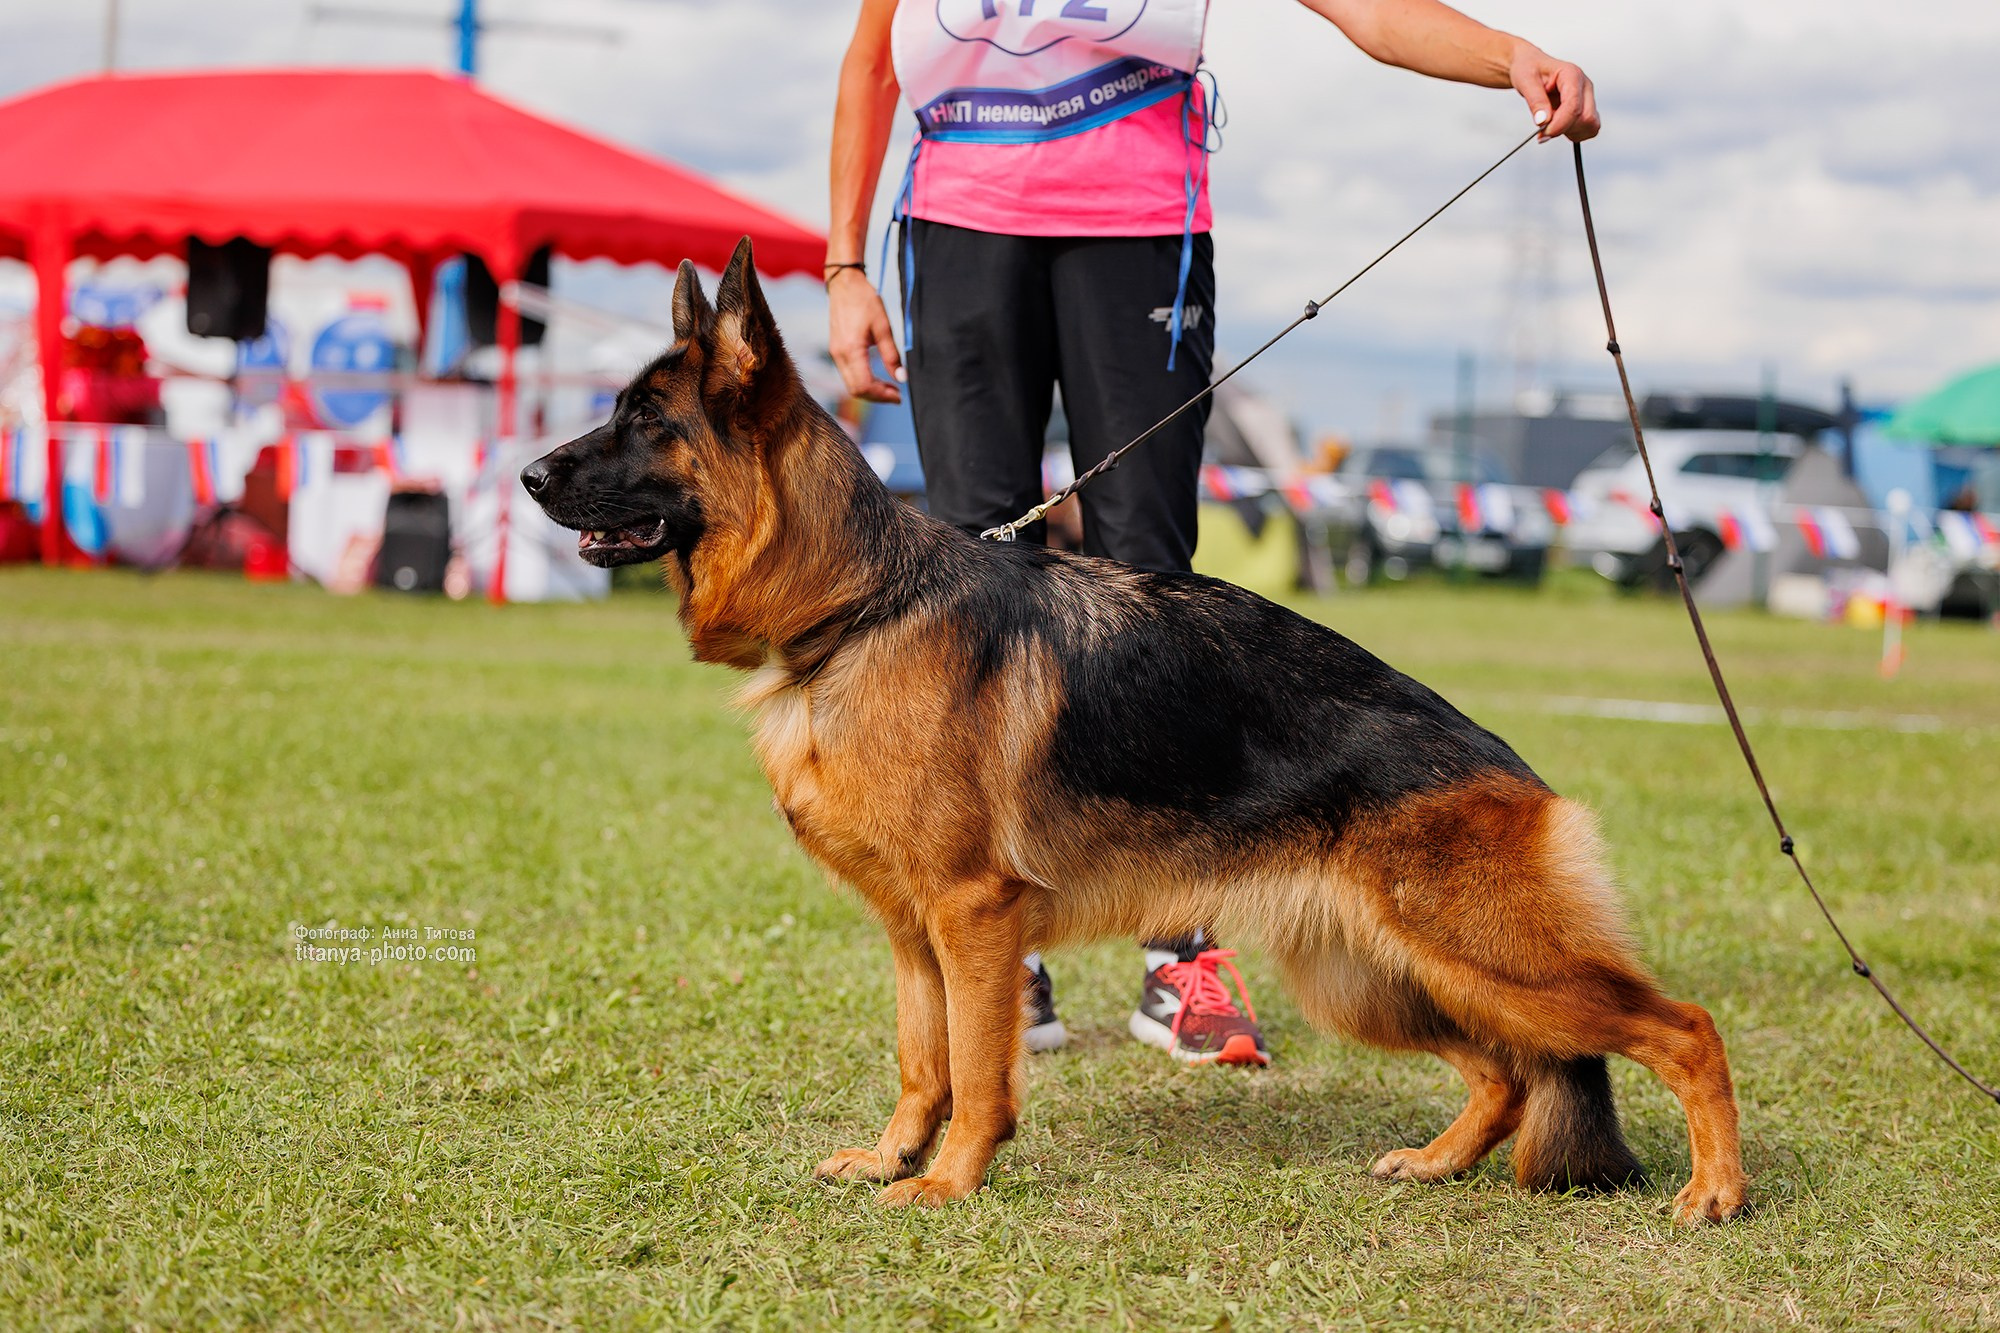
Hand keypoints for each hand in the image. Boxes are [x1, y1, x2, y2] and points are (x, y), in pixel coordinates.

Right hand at [828, 269, 904, 402]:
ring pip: (851, 385)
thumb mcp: (884, 327)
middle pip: (856, 390)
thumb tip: (902, 378)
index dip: (882, 395)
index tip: (899, 395)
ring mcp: (836, 354)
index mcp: (851, 350)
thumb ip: (892, 355)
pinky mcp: (836, 351)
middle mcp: (839, 355)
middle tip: (896, 394)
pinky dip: (863, 381)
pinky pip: (848, 375)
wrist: (844, 284)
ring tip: (890, 387)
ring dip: (870, 390)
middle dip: (877, 397)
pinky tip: (877, 377)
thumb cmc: (864, 300)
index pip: (864, 386)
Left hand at [1509, 44, 1598, 141]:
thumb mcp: (1525, 80)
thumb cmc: (1529, 68)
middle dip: (1564, 129)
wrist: (1530, 66)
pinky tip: (1559, 125)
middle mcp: (1584, 85)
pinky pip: (1589, 128)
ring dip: (1569, 132)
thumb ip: (1535, 101)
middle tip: (1543, 130)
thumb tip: (1543, 121)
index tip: (1543, 132)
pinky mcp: (1586, 107)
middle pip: (1586, 118)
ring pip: (1590, 125)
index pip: (1574, 106)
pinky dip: (1574, 133)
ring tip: (1551, 123)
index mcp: (1572, 74)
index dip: (1559, 124)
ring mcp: (1587, 97)